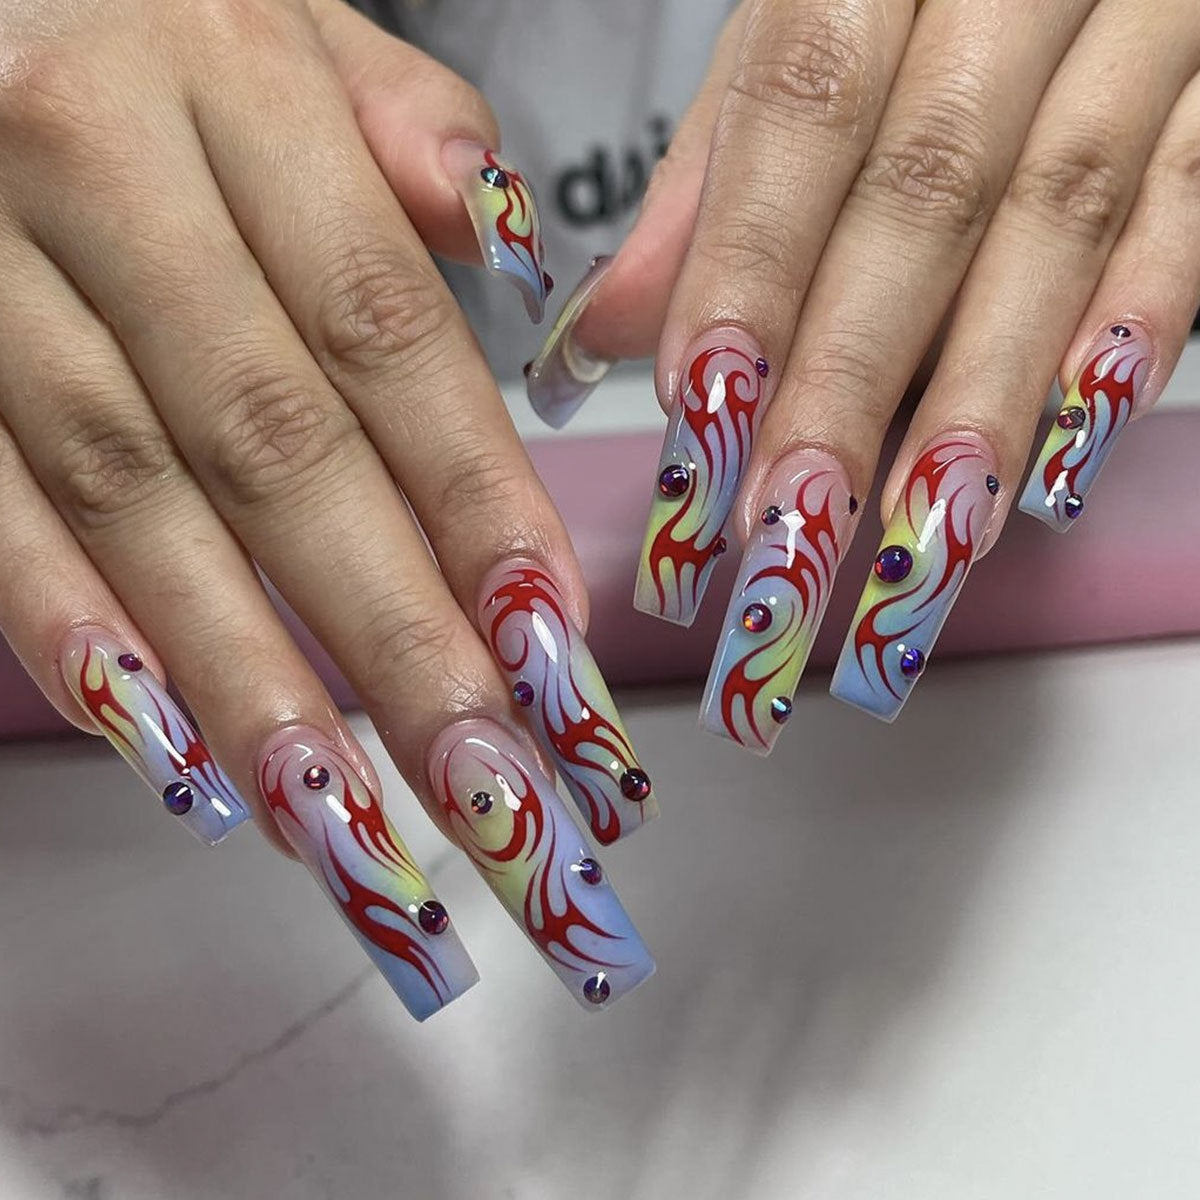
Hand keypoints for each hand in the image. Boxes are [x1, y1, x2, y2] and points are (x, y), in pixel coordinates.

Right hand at [0, 0, 655, 1018]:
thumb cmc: (127, 11)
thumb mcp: (277, 15)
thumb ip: (402, 126)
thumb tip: (509, 251)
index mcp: (232, 77)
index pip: (389, 336)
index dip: (479, 505)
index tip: (561, 655)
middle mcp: (102, 171)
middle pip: (283, 454)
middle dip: (401, 648)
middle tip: (498, 800)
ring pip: (138, 508)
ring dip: (257, 687)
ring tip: (357, 832)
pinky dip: (77, 639)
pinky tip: (174, 756)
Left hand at [529, 0, 1199, 745]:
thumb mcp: (797, 44)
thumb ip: (715, 180)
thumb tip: (609, 330)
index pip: (803, 109)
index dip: (751, 270)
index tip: (703, 419)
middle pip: (927, 191)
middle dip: (852, 376)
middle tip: (796, 525)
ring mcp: (1140, 24)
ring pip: (1061, 213)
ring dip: (985, 393)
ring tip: (921, 536)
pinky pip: (1194, 204)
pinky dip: (1134, 329)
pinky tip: (1070, 455)